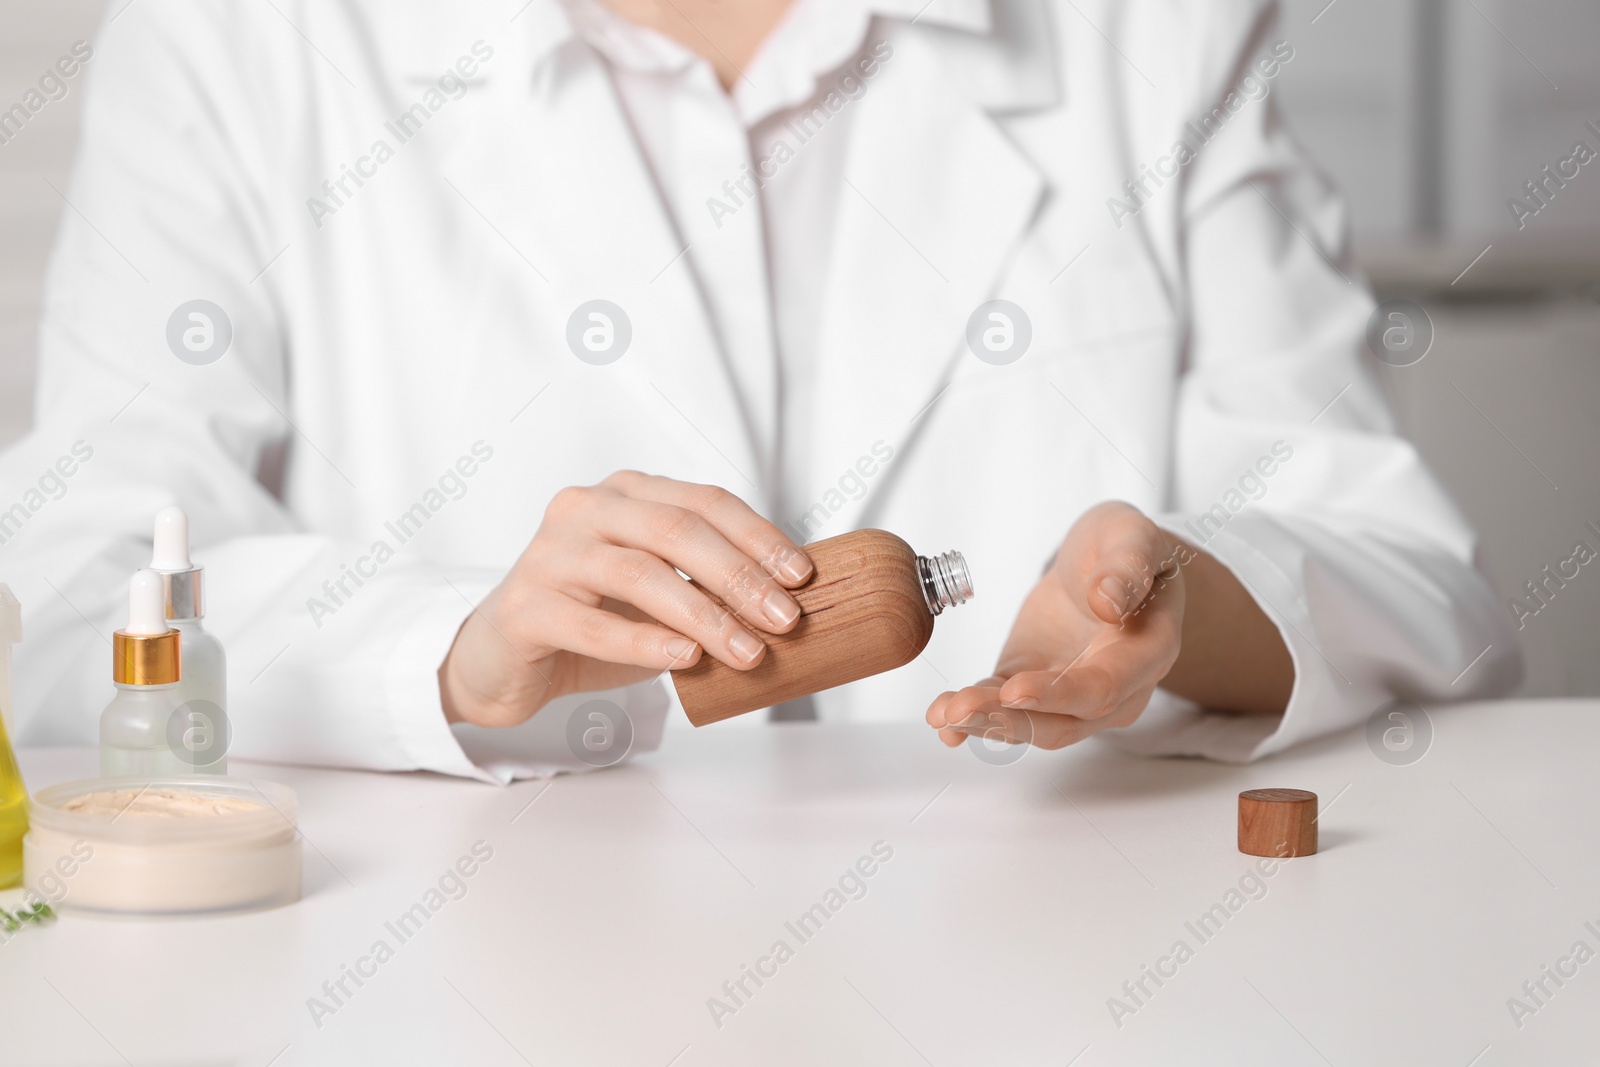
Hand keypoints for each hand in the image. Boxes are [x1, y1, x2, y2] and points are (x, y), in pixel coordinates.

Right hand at [440, 471, 811, 727]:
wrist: (505, 661)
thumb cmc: (595, 621)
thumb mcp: (661, 596)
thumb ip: (709, 587)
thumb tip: (791, 603)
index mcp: (627, 494)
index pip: (704, 501)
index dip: (758, 536)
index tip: (802, 576)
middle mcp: (585, 510)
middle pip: (675, 530)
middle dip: (740, 576)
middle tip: (787, 619)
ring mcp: (549, 554)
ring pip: (638, 573)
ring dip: (704, 615)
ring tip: (749, 651)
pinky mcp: (525, 606)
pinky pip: (591, 623)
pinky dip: (645, 642)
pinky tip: (686, 660)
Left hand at [925, 502, 1190, 749]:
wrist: (1104, 562)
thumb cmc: (1125, 548)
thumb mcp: (1132, 538)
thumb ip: (1126, 568)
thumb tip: (1108, 602)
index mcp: (1148, 652)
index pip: (1105, 687)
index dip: (1060, 694)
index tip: (1014, 689)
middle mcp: (1116, 689)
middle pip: (1064, 721)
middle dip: (1011, 720)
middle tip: (962, 711)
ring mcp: (1072, 694)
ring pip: (1031, 723)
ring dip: (986, 723)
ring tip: (943, 715)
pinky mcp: (1034, 687)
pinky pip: (1005, 709)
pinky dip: (973, 717)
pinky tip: (941, 718)